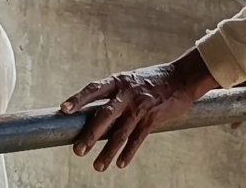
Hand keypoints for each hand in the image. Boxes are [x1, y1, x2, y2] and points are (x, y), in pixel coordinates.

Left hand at [59, 50, 217, 171]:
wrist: (181, 78)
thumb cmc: (151, 80)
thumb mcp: (129, 81)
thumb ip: (114, 96)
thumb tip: (93, 115)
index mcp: (118, 81)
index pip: (94, 89)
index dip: (79, 99)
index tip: (64, 109)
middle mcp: (126, 94)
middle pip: (105, 116)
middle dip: (90, 135)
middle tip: (78, 151)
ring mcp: (140, 107)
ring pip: (120, 133)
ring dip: (108, 151)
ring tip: (97, 166)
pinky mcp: (152, 118)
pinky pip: (138, 138)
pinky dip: (129, 152)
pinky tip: (120, 163)